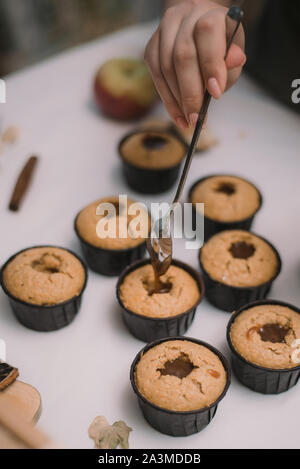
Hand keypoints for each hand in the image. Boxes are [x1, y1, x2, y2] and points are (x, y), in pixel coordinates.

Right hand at [144, 0, 244, 128]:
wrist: (198, 32)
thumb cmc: (220, 47)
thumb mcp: (234, 53)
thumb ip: (233, 62)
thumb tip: (235, 61)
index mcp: (210, 12)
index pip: (207, 32)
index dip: (211, 64)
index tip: (216, 94)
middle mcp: (184, 16)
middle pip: (182, 54)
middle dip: (191, 92)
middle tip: (198, 118)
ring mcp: (164, 31)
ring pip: (165, 67)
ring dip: (177, 99)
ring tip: (190, 120)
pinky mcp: (151, 47)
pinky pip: (155, 75)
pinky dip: (167, 100)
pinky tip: (178, 116)